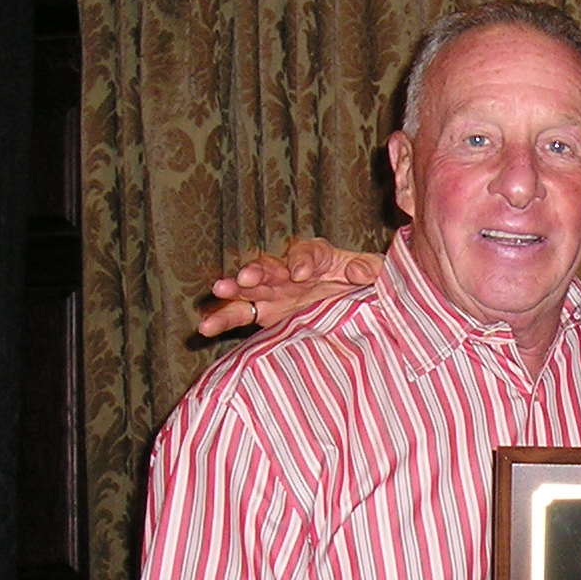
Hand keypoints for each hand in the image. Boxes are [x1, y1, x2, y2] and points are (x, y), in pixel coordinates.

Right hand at [195, 237, 383, 336]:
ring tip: (219, 291)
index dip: (302, 261)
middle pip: (271, 267)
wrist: (356, 310)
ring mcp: (274, 293)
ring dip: (234, 289)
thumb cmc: (365, 286)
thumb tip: (359, 272)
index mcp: (318, 258)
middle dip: (258, 271)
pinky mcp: (264, 314)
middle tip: (247, 278)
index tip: (299, 274)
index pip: (307, 253)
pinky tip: (206, 326)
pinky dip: (223, 320)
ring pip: (249, 288)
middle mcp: (290, 272)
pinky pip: (240, 315)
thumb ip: (369, 269)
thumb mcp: (374, 274)